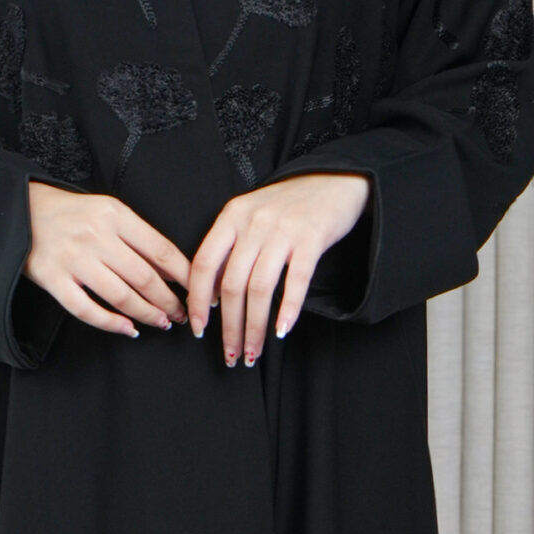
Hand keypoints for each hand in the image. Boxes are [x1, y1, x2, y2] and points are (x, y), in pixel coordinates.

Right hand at [24, 180, 191, 336]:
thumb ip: (137, 236)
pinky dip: (110, 323)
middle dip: (169, 301)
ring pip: (121, 296)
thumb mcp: (107, 211)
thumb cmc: (71, 214)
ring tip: (161, 323)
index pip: (161, 250)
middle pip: (145, 278)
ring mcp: (74, 259)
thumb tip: (173, 270)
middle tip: (181, 314)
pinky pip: (86, 309)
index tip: (198, 291)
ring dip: (147, 314)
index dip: (185, 276)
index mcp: (115, 215)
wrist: (19, 211)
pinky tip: (127, 329)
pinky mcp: (53, 279)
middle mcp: (96, 236)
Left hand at [188, 172, 371, 363]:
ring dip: (254, 327)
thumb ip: (230, 248)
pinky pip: (296, 281)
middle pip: (231, 284)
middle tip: (230, 354)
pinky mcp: (312, 237)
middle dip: (229, 327)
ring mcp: (283, 229)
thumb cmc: (289, 205)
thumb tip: (210, 297)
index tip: (199, 329)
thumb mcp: (251, 216)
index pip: (204, 264)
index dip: (198, 301)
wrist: (335, 179)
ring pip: (259, 289)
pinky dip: (287, 310)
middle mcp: (253, 222)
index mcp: (232, 216)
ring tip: (253, 352)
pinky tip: (281, 331)